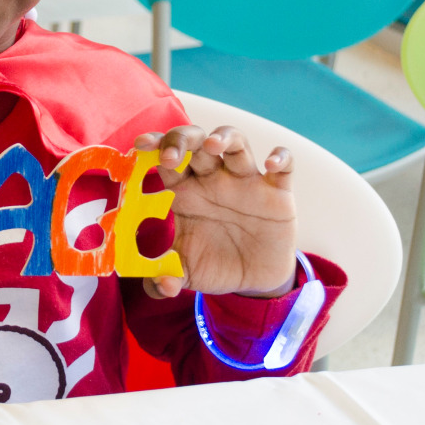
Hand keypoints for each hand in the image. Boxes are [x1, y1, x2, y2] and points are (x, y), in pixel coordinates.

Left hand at [133, 126, 296, 299]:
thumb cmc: (212, 263)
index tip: (140, 145)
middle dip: (182, 140)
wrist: (253, 279)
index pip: (165, 157)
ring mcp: (244, 180)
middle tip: (172, 155)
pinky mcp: (276, 191)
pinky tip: (271, 166)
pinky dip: (281, 158)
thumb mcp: (185, 274)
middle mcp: (211, 178)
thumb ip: (164, 280)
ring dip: (224, 136)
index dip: (154, 146)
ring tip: (212, 144)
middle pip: (195, 141)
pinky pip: (284, 165)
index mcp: (183, 190)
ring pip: (235, 142)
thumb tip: (162, 287)